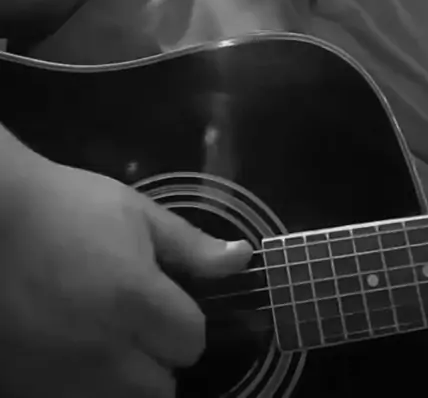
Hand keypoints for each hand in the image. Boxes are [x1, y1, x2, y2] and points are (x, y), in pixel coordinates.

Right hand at [0, 158, 251, 396]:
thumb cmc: (67, 206)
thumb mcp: (135, 212)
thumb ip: (191, 246)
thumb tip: (243, 260)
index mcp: (135, 301)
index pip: (192, 342)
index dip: (185, 319)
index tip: (166, 299)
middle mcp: (103, 352)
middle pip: (161, 389)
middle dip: (159, 358)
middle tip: (135, 321)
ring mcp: (60, 378)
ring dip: (123, 376)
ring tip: (101, 333)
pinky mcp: (26, 388)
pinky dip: (80, 383)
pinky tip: (68, 346)